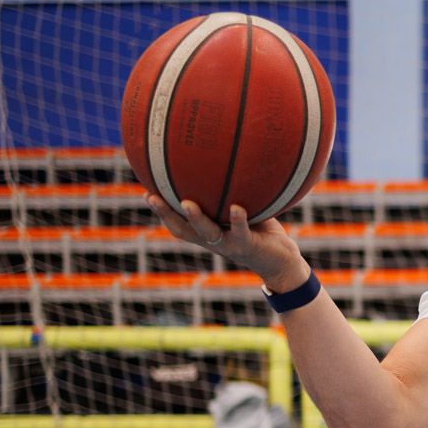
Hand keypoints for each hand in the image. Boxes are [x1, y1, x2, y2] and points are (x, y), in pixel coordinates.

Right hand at [143, 193, 307, 291]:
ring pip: (208, 232)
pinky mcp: (248, 247)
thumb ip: (234, 195)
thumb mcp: (245, 212)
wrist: (281, 263)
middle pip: (183, 229)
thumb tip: (227, 163)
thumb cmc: (261, 234)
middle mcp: (214, 240)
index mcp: (208, 233)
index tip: (146, 192)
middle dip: (166, 214)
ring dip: (196, 219)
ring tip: (187, 203)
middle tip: (152, 197)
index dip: (161, 211)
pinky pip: (241, 232)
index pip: (179, 223)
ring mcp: (230, 245)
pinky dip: (238, 220)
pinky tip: (236, 207)